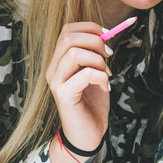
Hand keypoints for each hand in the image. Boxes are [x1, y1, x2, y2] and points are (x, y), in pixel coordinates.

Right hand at [45, 22, 111, 150]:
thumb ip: (96, 54)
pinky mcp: (64, 96)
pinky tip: (105, 87)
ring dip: (98, 60)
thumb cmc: (92, 103)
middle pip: (68, 38)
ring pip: (75, 54)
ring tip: (105, 74)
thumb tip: (106, 34)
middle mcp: (53, 69)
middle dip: (95, 41)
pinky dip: (101, 77)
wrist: (88, 134)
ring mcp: (56, 82)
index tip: (108, 37)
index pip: (67, 30)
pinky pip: (85, 74)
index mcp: (59, 61)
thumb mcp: (96, 72)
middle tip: (108, 55)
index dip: (90, 28)